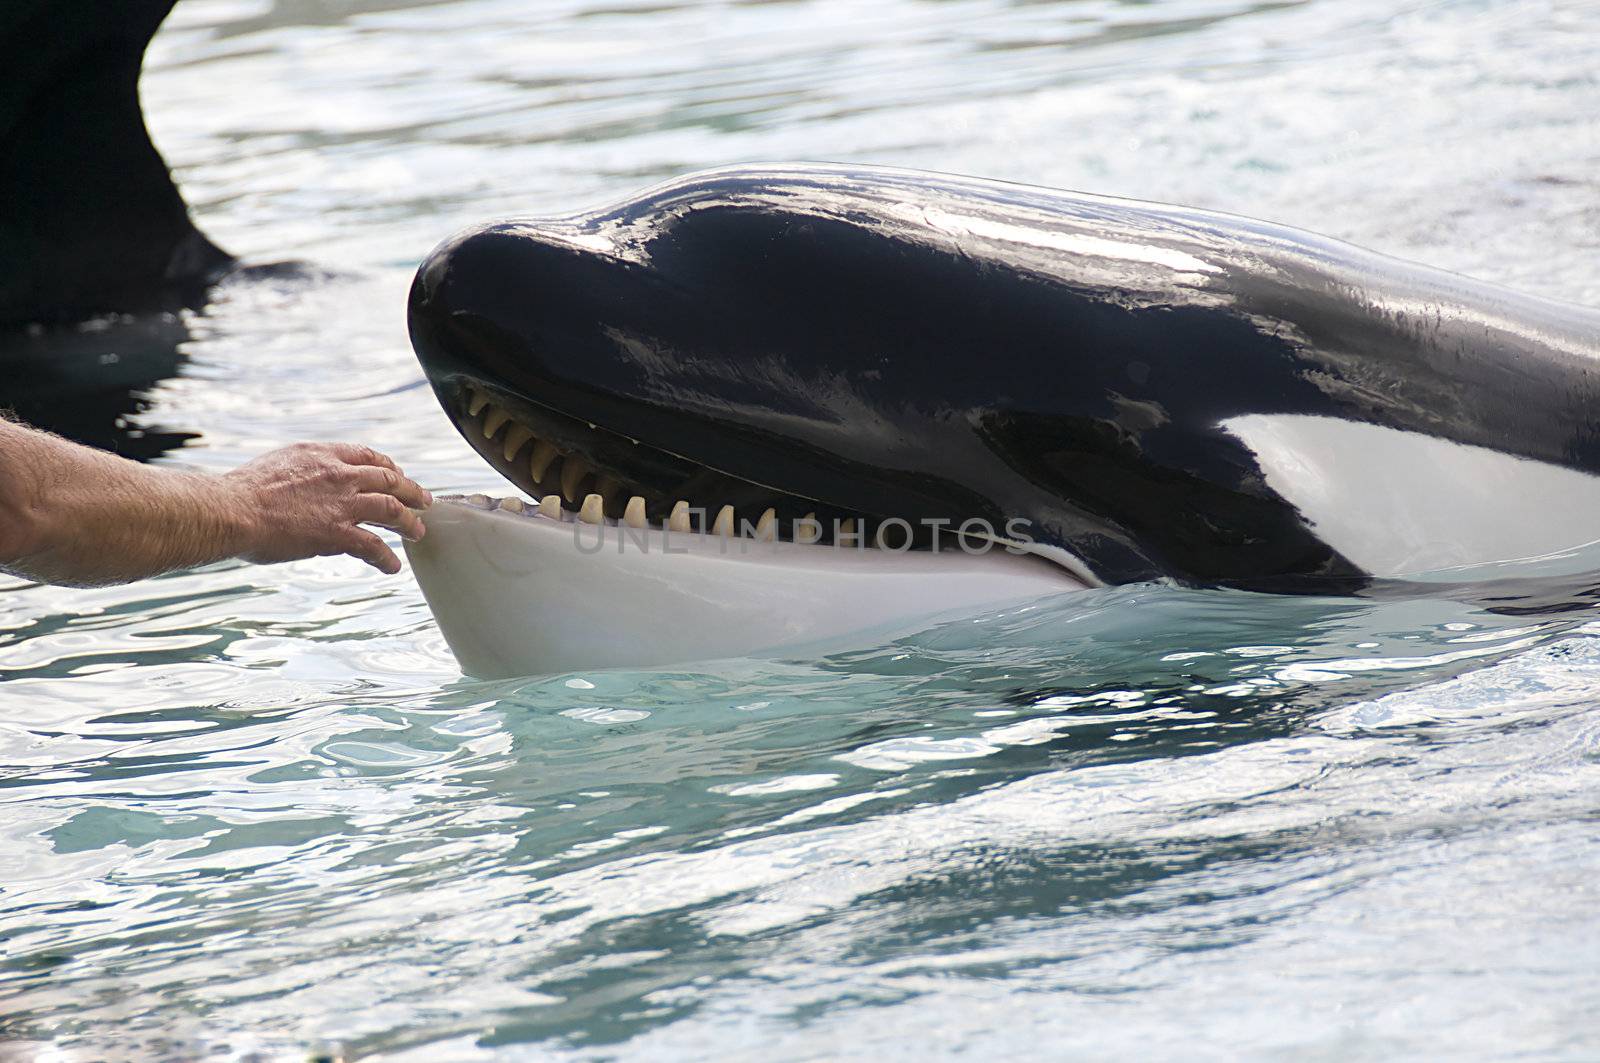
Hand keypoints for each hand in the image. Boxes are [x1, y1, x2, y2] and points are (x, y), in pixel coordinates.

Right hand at [222, 442, 431, 574]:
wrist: (231, 509)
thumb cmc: (243, 492)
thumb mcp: (279, 464)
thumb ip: (304, 471)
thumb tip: (308, 482)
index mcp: (323, 455)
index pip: (367, 456)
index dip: (388, 467)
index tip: (397, 475)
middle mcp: (339, 474)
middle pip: (389, 480)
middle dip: (411, 491)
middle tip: (424, 501)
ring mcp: (341, 504)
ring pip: (391, 510)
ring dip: (409, 523)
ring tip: (418, 533)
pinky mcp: (337, 533)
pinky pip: (373, 546)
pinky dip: (386, 558)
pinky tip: (392, 567)